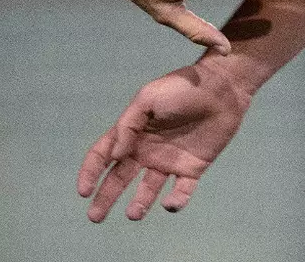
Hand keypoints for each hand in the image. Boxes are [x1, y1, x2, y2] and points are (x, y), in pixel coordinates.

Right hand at [79, 62, 252, 221]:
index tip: (84, 191)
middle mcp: (147, 150)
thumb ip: (128, 126)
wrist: (221, 87)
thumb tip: (114, 156)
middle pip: (119, 178)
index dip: (90, 172)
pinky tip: (169, 204)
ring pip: (148, 190)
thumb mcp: (147, 99)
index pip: (104, 155)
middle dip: (106, 198)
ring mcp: (169, 161)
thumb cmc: (182, 88)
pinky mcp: (192, 168)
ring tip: (133, 214)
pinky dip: (175, 201)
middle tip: (95, 217)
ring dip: (139, 204)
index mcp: (133, 133)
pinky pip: (181, 191)